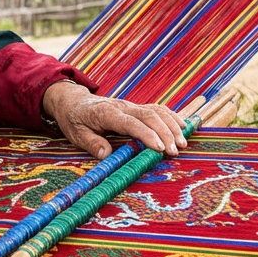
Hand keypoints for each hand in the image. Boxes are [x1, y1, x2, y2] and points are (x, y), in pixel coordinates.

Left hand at [41, 81, 187, 158]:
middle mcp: (123, 107)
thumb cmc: (75, 120)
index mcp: (107, 113)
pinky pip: (157, 109)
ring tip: (183, 143)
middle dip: (165, 133)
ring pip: (157, 111)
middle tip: (175, 151)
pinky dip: (172, 117)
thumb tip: (106, 155)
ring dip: (172, 125)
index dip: (147, 135)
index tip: (159, 149)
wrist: (74, 101)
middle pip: (149, 116)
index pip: (131, 123)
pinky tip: (183, 127)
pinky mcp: (136, 107)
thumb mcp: (76, 134)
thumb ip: (92, 143)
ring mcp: (131, 106)